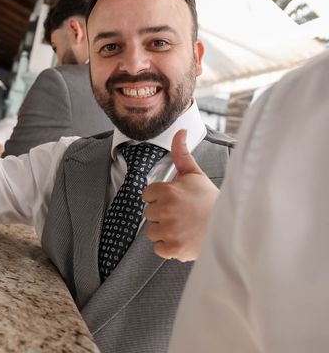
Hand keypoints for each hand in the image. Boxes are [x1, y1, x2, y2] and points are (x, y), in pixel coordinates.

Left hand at [142, 129, 219, 261]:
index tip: (177, 201)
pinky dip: (169, 248)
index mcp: (167, 190)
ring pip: (152, 231)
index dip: (161, 198)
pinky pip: (159, 248)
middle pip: (149, 214)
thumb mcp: (194, 174)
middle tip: (183, 215)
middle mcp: (166, 210)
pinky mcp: (174, 248)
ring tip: (185, 227)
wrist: (231, 227)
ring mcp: (169, 230)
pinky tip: (184, 240)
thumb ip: (181, 153)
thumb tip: (179, 130)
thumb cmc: (210, 200)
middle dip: (163, 215)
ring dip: (165, 232)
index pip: (147, 195)